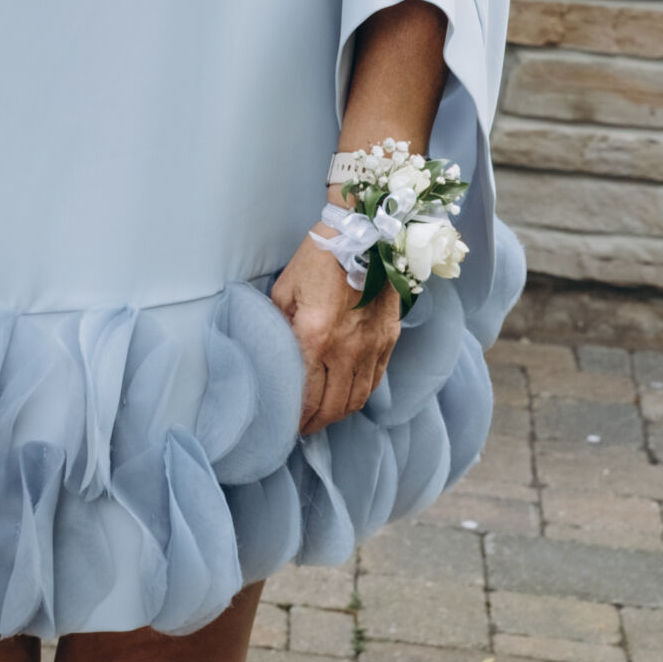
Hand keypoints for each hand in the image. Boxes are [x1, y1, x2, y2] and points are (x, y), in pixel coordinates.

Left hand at [270, 226, 400, 436]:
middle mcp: (346, 349)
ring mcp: (372, 346)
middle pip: (332, 405)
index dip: (295, 415)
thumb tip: (273, 352)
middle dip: (315, 423)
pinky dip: (361, 395)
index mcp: (314, 337)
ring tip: (324, 418)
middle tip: (302, 428)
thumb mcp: (285, 288)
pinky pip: (376, 380)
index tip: (285, 423)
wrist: (364, 232)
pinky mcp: (389, 338)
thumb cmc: (318, 257)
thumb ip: (279, 325)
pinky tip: (349, 396)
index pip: (304, 394)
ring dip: (339, 414)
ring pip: (357, 398)